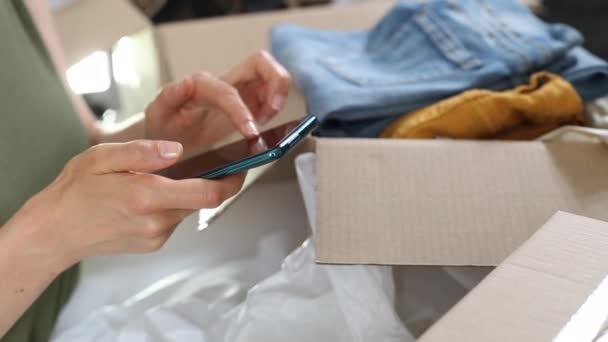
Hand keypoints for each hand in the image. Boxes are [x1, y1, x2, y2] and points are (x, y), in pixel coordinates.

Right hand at [8, 140, 243, 266]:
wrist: (54, 233)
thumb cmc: (75, 191)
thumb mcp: (101, 157)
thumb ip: (142, 152)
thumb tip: (177, 150)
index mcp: (147, 196)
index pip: (209, 194)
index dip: (232, 181)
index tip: (243, 166)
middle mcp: (156, 222)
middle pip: (201, 201)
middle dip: (208, 182)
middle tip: (204, 163)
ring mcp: (155, 237)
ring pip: (186, 210)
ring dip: (184, 194)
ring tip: (159, 179)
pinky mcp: (152, 245)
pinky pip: (172, 221)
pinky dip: (169, 207)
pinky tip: (146, 198)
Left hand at [145, 50, 290, 155]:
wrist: (168, 140)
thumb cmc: (165, 127)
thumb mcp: (157, 115)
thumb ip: (168, 97)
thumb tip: (186, 82)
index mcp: (202, 86)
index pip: (229, 91)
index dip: (242, 110)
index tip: (250, 131)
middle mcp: (224, 83)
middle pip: (260, 62)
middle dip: (275, 81)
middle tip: (274, 108)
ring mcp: (240, 92)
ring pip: (271, 76)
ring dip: (278, 95)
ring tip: (268, 119)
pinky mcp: (249, 104)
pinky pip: (271, 97)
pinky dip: (276, 107)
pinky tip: (265, 124)